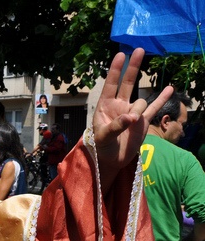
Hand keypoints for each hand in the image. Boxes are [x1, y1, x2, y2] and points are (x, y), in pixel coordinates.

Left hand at [93, 48, 173, 191]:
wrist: (111, 159)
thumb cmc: (101, 147)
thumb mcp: (103, 137)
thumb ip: (116, 126)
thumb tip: (133, 116)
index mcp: (105, 106)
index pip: (110, 84)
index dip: (115, 70)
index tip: (120, 55)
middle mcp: (119, 105)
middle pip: (127, 82)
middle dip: (132, 66)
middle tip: (138, 49)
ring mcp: (132, 112)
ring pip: (141, 101)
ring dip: (138, 111)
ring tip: (131, 125)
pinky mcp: (143, 121)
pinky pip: (154, 108)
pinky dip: (161, 99)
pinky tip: (169, 88)